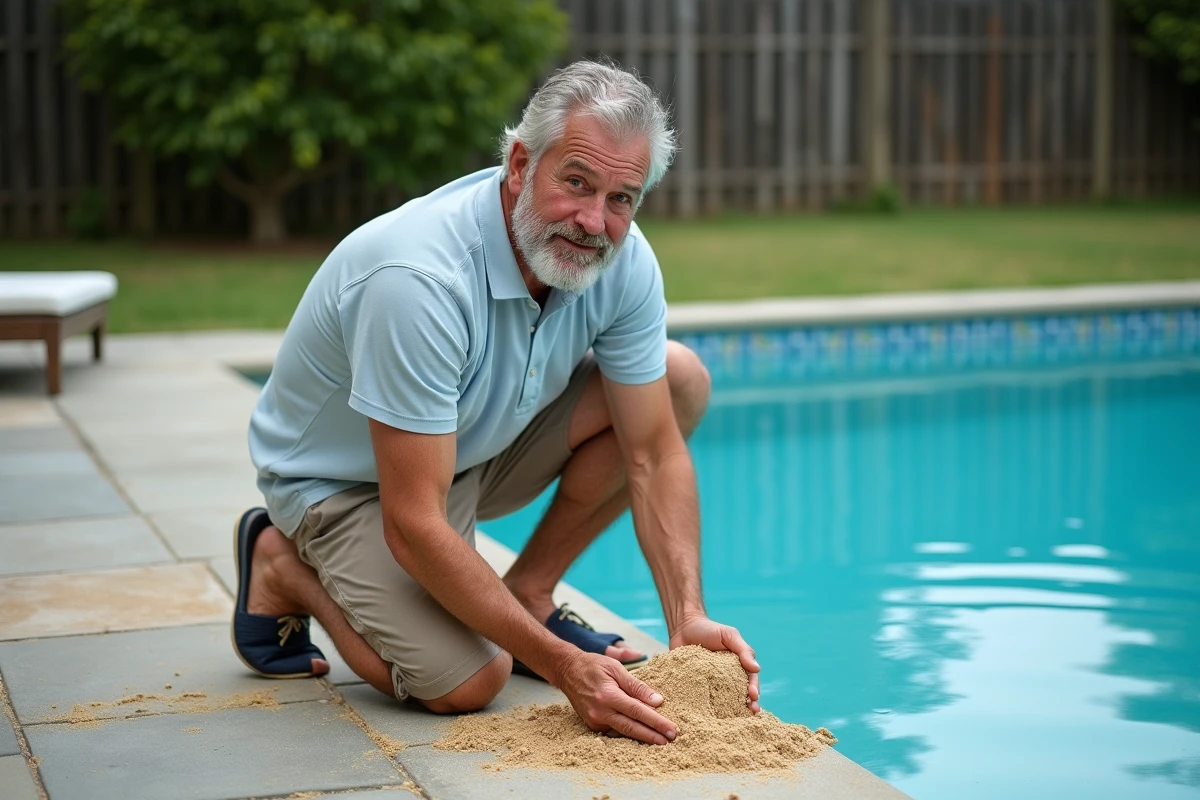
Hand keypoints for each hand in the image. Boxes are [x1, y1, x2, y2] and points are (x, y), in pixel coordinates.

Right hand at [556, 651, 678, 744]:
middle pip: (631, 728)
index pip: (637, 711)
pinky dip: (628, 732)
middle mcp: (600, 712)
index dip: (656, 722)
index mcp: (607, 696)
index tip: (672, 729)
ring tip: (661, 739)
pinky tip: (642, 733)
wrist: (567, 671)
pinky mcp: (592, 725)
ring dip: (643, 736)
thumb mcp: (616, 669)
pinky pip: (614, 731)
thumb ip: (637, 686)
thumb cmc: (593, 665)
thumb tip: (658, 701)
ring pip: (623, 732)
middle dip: (653, 736)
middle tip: (671, 740)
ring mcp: (594, 721)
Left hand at [669, 616, 760, 712]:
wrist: (683, 628)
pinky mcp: (695, 689)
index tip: (753, 697)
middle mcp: (727, 680)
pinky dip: (706, 712)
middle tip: (750, 713)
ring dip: (730, 713)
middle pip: (740, 697)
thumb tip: (757, 668)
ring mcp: (711, 686)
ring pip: (723, 703)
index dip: (754, 690)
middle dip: (747, 706)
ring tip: (733, 721)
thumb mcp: (729, 635)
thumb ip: (743, 650)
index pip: (750, 681)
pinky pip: (702, 702)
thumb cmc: (709, 630)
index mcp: (738, 668)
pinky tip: (707, 719)